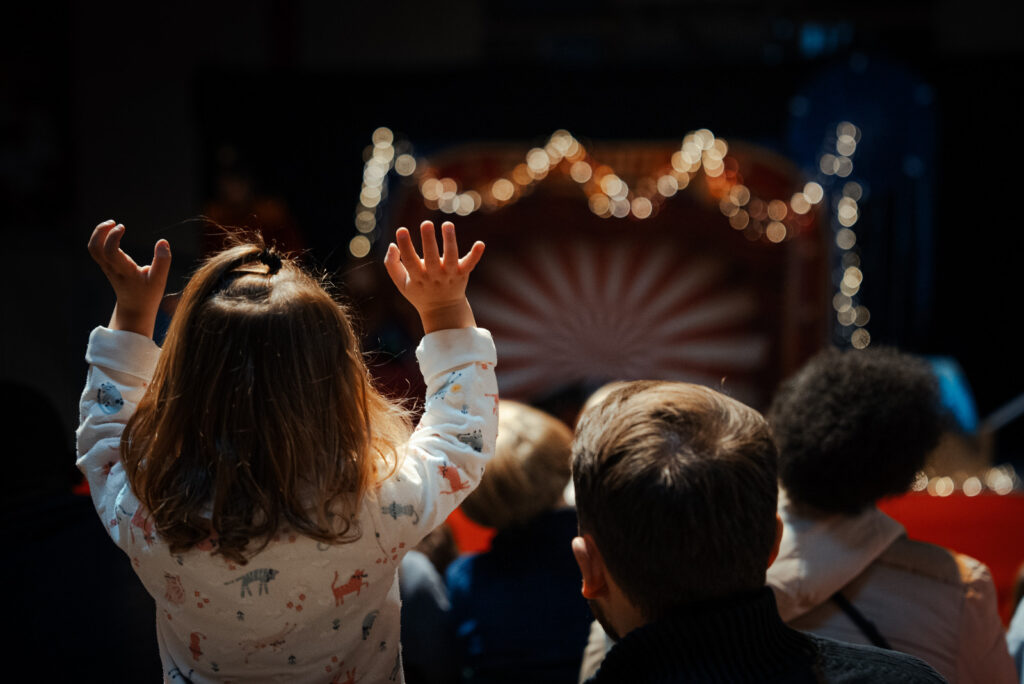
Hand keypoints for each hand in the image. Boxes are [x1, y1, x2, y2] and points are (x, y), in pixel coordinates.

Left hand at [88, 220, 171, 337]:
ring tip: (112, 224)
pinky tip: (112, 232)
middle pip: (94, 249)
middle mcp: (112, 269)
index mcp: (124, 272)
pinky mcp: (107, 266)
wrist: (134, 308)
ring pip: (93, 249)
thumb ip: (162, 261)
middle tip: (114, 222)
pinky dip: (100, 238)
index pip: (110, 252)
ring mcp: (107, 268)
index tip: (123, 227)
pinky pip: (97, 250)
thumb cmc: (148, 294)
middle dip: (100, 232)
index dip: (112, 237)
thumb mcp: (159, 280)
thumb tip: (162, 241)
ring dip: (98, 234)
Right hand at [384, 220, 484, 332]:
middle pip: (431, 258)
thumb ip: (392, 264)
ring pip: (451, 258)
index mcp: (417, 278)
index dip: (405, 246)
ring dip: (449, 241)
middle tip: (426, 223)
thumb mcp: (401, 282)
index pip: (410, 261)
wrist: (443, 310)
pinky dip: (476, 255)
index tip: (401, 230)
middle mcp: (434, 276)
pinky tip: (480, 244)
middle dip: (428, 241)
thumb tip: (392, 245)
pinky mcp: (462, 274)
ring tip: (447, 224)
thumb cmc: (419, 291)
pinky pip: (470, 264)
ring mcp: (449, 275)